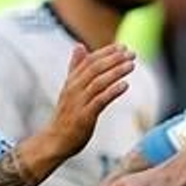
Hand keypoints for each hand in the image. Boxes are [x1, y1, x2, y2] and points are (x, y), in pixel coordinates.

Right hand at [42, 44, 134, 158]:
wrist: (55, 140)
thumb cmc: (66, 115)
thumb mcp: (70, 88)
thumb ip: (75, 67)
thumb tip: (80, 45)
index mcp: (72, 81)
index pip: (89, 61)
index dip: (106, 52)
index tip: (122, 46)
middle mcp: (74, 89)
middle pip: (95, 68)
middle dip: (114, 59)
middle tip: (131, 53)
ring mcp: (78, 102)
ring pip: (98, 82)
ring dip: (115, 72)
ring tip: (131, 65)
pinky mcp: (84, 116)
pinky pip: (99, 101)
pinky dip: (112, 91)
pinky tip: (125, 85)